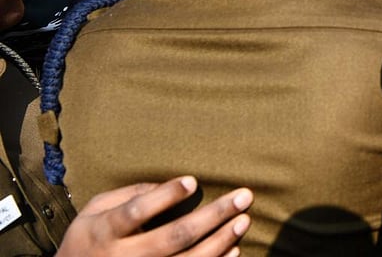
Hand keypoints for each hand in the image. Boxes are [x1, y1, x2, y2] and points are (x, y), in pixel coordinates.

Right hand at [56, 176, 252, 256]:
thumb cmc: (89, 239)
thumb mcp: (94, 211)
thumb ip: (126, 195)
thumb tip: (164, 185)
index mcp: (105, 232)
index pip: (136, 212)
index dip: (165, 196)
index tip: (193, 180)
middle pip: (173, 236)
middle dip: (213, 215)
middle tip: (244, 196)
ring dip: (221, 241)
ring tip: (244, 220)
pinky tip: (234, 249)